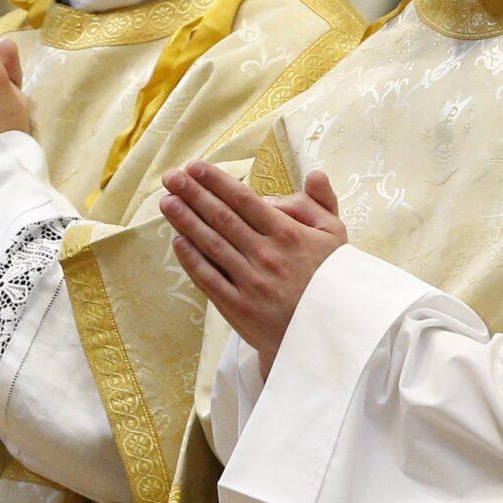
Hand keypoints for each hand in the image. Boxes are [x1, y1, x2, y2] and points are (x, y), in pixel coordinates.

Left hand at [160, 161, 348, 374]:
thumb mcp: (336, 237)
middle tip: (170, 177)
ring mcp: (251, 283)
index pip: (244, 200)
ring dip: (186, 221)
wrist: (332, 335)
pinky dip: (192, 259)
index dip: (217, 182)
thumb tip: (313, 174)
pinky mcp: (240, 309)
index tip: (195, 167)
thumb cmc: (332, 280)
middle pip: (222, 218)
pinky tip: (178, 241)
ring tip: (166, 202)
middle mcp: (266, 255)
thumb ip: (321, 202)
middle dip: (192, 194)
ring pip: (211, 245)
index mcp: (288, 234)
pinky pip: (210, 279)